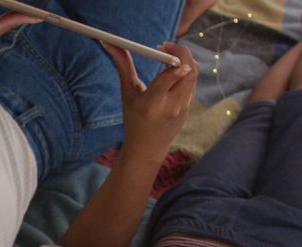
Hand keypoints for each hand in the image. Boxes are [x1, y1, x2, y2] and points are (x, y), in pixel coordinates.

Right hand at [103, 42, 197, 160]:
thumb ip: (122, 66)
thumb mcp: (127, 94)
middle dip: (180, 52)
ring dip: (182, 59)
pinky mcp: (189, 106)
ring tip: (166, 56)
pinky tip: (171, 68)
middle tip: (164, 46)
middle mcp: (171, 106)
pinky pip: (192, 81)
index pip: (168, 79)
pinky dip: (184, 69)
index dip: (172, 61)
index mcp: (152, 104)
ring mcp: (183, 108)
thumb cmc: (134, 119)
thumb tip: (109, 43)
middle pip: (188, 72)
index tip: (162, 47)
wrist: (148, 147)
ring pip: (193, 74)